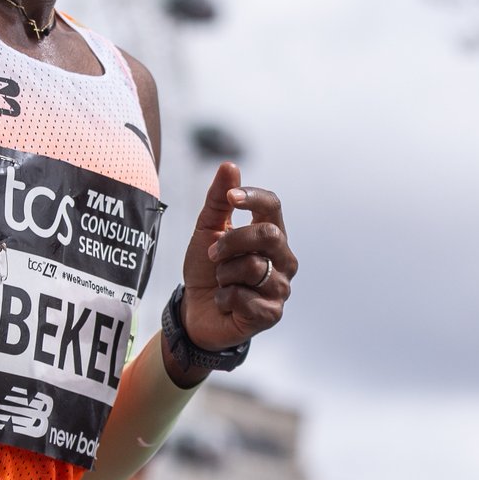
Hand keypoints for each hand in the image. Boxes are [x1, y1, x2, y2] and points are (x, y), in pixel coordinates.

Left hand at [180, 161, 295, 353]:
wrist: (195, 310)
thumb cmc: (205, 268)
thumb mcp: (206, 230)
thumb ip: (218, 200)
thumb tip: (230, 165)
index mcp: (270, 234)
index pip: (273, 206)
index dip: (252, 197)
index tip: (230, 198)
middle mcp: (283, 259)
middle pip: (267, 234)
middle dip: (231, 242)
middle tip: (212, 254)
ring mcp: (281, 287)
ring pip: (252, 267)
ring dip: (223, 274)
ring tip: (221, 282)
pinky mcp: (272, 314)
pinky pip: (244, 296)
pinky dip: (224, 298)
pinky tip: (226, 302)